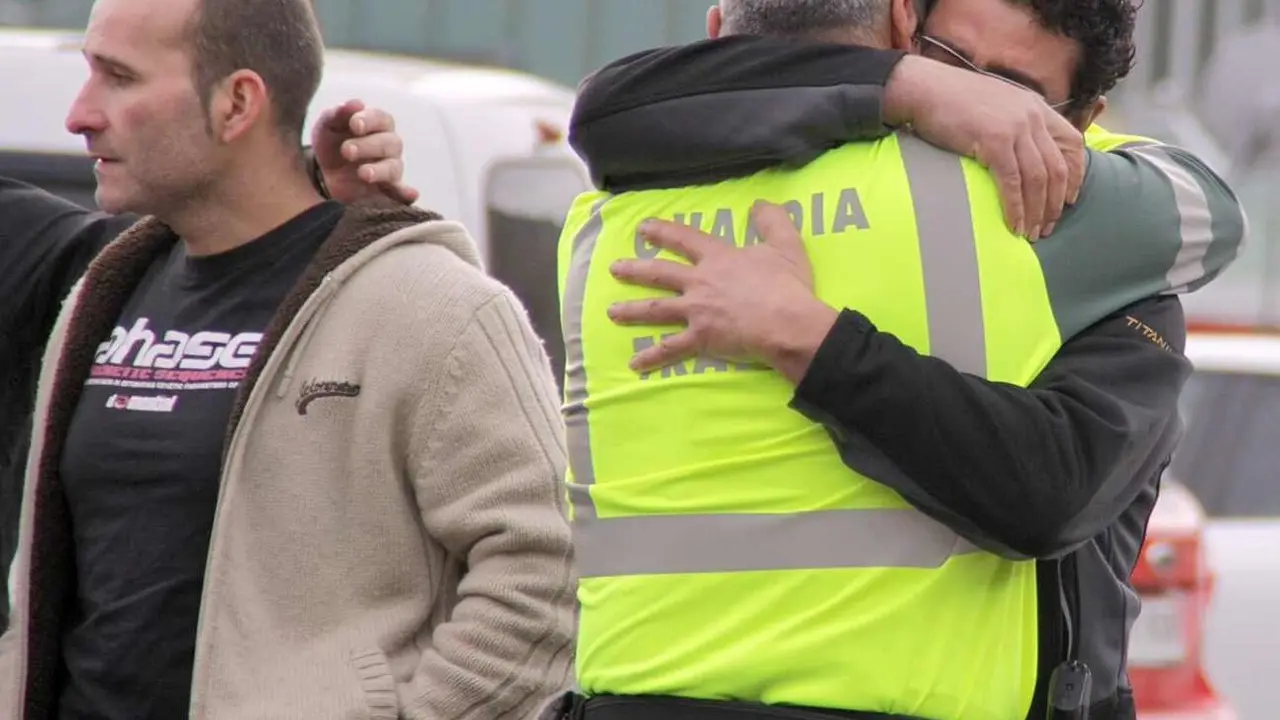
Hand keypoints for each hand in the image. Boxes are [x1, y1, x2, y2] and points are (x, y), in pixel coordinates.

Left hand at [310, 99, 419, 205]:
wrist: (321, 173)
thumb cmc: (330, 143)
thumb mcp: (327, 125)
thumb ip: (338, 113)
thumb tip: (356, 103)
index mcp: (377, 124)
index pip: (381, 118)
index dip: (369, 120)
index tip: (354, 124)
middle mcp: (389, 144)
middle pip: (390, 143)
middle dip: (368, 146)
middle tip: (346, 151)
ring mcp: (390, 167)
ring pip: (393, 167)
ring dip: (380, 170)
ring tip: (363, 173)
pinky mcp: (387, 189)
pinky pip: (400, 191)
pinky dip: (406, 193)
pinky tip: (410, 196)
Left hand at [607, 202, 837, 381]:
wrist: (786, 322)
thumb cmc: (787, 285)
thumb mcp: (785, 245)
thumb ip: (772, 220)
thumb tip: (760, 204)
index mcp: (718, 258)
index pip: (684, 239)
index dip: (663, 232)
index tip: (643, 229)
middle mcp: (700, 282)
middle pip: (660, 273)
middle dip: (635, 270)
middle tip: (614, 269)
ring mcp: (696, 311)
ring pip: (657, 309)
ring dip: (632, 310)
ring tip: (612, 312)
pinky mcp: (700, 338)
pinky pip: (671, 349)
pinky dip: (652, 357)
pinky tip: (635, 364)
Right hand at [884, 55, 1084, 239]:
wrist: (924, 88)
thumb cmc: (951, 100)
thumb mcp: (995, 104)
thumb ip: (1013, 123)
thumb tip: (1019, 154)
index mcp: (1035, 106)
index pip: (1072, 142)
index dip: (1076, 175)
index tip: (1068, 200)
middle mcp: (1032, 116)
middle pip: (1057, 167)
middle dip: (1054, 204)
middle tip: (1046, 227)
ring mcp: (1015, 128)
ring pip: (1038, 179)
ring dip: (1036, 211)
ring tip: (1030, 233)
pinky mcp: (994, 141)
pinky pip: (1013, 182)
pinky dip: (1015, 208)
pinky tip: (1013, 224)